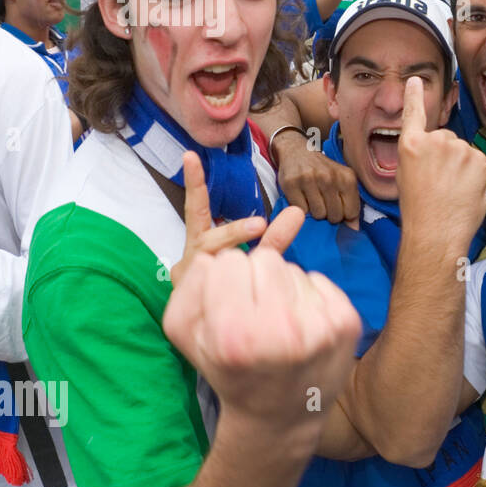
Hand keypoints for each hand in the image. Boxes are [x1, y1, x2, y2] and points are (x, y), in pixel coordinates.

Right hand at [163, 245, 360, 433]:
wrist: (280, 416)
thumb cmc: (230, 372)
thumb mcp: (187, 338)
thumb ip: (187, 289)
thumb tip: (209, 257)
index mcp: (235, 334)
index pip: (229, 261)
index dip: (225, 280)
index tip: (229, 307)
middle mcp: (282, 329)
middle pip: (264, 258)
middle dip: (255, 279)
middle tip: (256, 314)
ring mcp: (321, 325)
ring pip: (293, 268)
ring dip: (282, 288)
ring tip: (278, 324)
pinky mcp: (347, 322)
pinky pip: (318, 279)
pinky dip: (307, 296)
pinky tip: (301, 325)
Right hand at [170, 152, 304, 291]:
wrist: (219, 330)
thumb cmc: (237, 287)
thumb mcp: (258, 258)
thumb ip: (274, 238)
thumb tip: (298, 212)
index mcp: (201, 245)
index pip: (197, 209)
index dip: (195, 183)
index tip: (191, 156)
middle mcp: (191, 259)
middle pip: (207, 239)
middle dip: (235, 230)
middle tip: (261, 225)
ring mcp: (187, 281)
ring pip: (209, 260)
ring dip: (233, 248)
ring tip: (259, 241)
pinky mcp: (188, 300)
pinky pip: (208, 287)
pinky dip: (228, 281)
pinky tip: (242, 285)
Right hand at [276, 138, 360, 224]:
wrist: (297, 151)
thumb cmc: (323, 171)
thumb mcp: (342, 181)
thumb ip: (351, 204)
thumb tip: (354, 230)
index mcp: (347, 177)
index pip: (351, 213)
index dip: (345, 216)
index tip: (338, 208)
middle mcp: (329, 177)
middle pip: (335, 216)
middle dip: (330, 215)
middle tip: (324, 204)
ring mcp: (309, 179)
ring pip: (318, 215)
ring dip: (315, 212)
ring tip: (313, 199)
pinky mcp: (291, 184)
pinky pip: (301, 211)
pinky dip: (301, 209)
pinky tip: (302, 197)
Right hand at [395, 77, 485, 249]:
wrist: (435, 232)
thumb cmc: (418, 211)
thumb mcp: (407, 176)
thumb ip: (422, 156)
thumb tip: (438, 152)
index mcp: (410, 145)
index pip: (414, 114)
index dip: (414, 96)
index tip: (415, 81)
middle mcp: (434, 140)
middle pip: (447, 139)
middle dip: (447, 157)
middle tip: (439, 184)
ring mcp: (457, 149)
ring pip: (464, 152)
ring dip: (462, 167)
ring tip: (451, 192)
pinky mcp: (478, 159)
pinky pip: (479, 163)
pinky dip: (476, 176)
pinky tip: (465, 192)